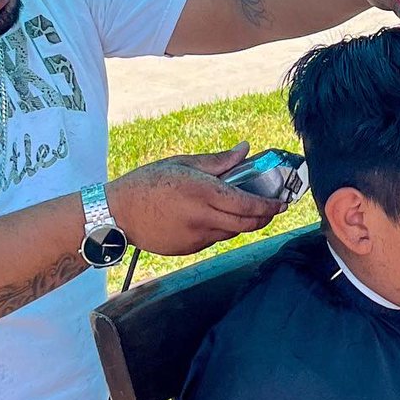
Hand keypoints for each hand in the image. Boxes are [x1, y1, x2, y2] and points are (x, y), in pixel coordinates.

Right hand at [107, 143, 284, 255]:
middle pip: (247, 224)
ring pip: (232, 233)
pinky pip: (214, 239)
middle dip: (265, 218)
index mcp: (203, 192)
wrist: (117, 215)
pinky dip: (221, 230)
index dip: (270, 205)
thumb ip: (218, 161)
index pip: (248, 204)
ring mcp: (196, 237)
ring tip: (244, 210)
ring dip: (244, 224)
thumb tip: (245, 150)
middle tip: (272, 209)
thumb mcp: (182, 164)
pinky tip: (213, 218)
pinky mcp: (189, 249)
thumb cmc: (146, 183)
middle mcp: (203, 217)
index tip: (282, 202)